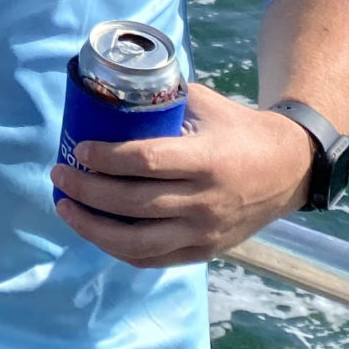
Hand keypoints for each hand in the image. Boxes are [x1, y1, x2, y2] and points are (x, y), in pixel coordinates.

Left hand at [49, 81, 313, 266]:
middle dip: (86, 191)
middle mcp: (205, 201)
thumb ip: (162, 98)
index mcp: (206, 160)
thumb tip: (109, 90)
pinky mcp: (204, 250)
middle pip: (132, 203)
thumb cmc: (237, 128)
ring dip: (92, 227)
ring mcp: (204, 231)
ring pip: (136, 241)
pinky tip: (94, 232)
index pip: (145, 162)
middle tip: (59, 174)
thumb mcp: (206, 104)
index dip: (106, 158)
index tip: (79, 149)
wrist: (288, 169)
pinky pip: (151, 258)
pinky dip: (117, 248)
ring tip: (65, 207)